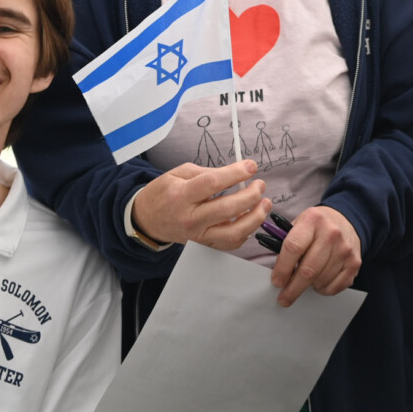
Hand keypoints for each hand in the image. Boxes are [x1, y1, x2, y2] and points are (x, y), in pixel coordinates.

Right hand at [132, 159, 269, 250]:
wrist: (147, 220)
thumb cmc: (164, 193)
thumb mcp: (179, 173)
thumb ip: (207, 172)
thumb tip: (235, 173)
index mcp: (181, 196)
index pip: (213, 183)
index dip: (236, 173)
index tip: (251, 166)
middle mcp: (190, 218)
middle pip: (227, 209)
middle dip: (250, 196)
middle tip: (260, 185)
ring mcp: (198, 235)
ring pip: (233, 233)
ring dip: (255, 218)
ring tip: (264, 204)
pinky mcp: (204, 245)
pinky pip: (230, 243)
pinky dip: (246, 232)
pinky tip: (251, 218)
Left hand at [270, 206, 361, 306]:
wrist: (346, 220)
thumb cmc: (317, 226)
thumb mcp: (300, 223)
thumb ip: (287, 243)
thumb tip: (276, 272)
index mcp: (312, 220)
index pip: (293, 248)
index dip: (282, 269)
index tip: (277, 282)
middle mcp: (331, 234)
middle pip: (308, 270)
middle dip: (292, 288)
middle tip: (284, 298)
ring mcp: (344, 249)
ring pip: (320, 281)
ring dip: (309, 287)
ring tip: (305, 281)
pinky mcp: (354, 263)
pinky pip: (335, 287)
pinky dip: (323, 289)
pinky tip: (319, 282)